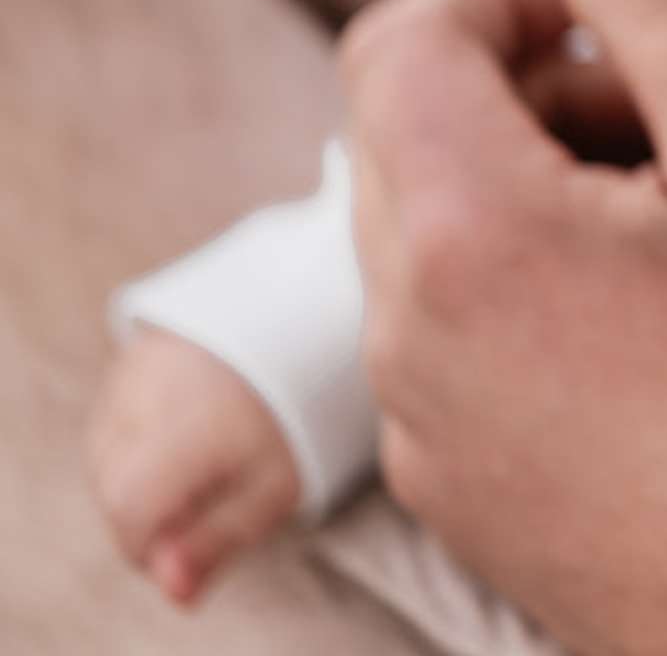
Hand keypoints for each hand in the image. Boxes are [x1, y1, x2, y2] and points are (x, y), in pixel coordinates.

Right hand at [84, 326, 303, 606]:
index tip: (185, 551)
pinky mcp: (135, 348)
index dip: (150, 547)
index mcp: (186, 427)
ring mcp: (135, 365)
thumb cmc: (304, 410)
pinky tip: (186, 430)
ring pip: (106, 449)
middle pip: (110, 483)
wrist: (318, 317)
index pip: (128, 511)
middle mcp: (148, 391)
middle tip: (205, 503)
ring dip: (138, 473)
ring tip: (203, 461)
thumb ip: (218, 540)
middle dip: (144, 512)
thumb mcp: (276, 486)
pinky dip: (137, 436)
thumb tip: (173, 592)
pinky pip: (113, 413)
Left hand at [338, 0, 666, 655]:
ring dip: (543, 185)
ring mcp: (423, 421)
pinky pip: (458, 333)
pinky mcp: (458, 485)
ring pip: (437, 237)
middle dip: (542, 86)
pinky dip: (539, 283)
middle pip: (413, 134)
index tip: (622, 6)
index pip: (404, 39)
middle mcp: (404, 331)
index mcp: (465, 236)